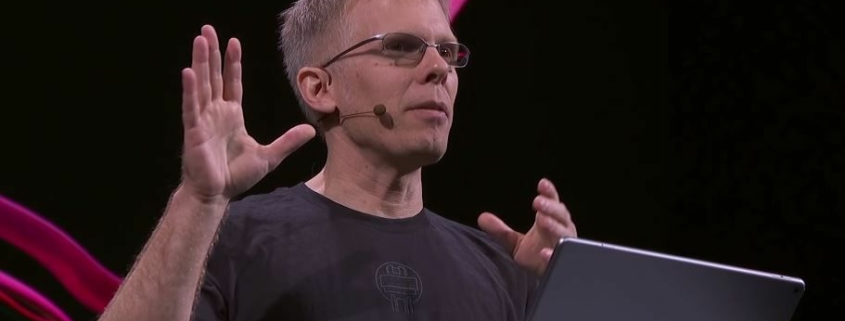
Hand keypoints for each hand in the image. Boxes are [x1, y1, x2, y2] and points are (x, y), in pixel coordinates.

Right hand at [179, 25, 314, 201]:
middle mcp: (215, 113)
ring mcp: (203, 120)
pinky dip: (190, 89)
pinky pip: (191, 106)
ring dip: (200, 62)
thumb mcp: (269, 156)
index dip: (232, 63)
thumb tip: (310, 130)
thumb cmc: (236, 176)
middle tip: (208, 29)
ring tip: (199, 40)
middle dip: (211, 53)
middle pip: (214, 76)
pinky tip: (188, 71)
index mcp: (231, 116)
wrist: (217, 195)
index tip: (233, 42)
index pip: (232, 83)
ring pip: (201, 85)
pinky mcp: (194, 131)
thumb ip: (288, 141)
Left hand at [478, 178, 576, 275]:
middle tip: (537, 202)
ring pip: (563, 234)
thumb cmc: (535, 255)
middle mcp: (562, 230)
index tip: (542, 184)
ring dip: (554, 226)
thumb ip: (500, 230)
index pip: (552, 203)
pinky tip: (544, 253)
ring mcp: (563, 247)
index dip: (549, 193)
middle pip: (560, 215)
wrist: (544, 278)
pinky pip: (561, 259)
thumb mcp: (514, 242)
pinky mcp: (561, 264)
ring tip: (542, 220)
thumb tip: (481, 217)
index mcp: (551, 221)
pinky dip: (553, 255)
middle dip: (551, 208)